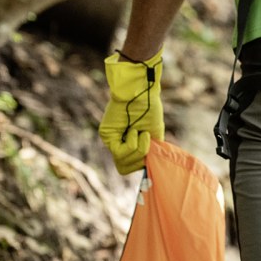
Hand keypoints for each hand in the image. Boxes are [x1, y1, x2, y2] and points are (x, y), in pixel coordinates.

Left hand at [98, 49, 164, 174]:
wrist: (143, 92)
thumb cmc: (151, 108)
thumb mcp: (154, 134)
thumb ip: (151, 151)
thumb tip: (150, 167)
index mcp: (129, 144)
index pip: (129, 166)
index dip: (140, 165)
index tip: (151, 155)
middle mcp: (118, 143)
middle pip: (124, 168)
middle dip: (139, 160)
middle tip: (146, 142)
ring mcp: (111, 140)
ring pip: (121, 162)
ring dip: (138, 150)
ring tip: (142, 133)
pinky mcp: (106, 135)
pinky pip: (119, 152)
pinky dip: (132, 144)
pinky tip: (135, 131)